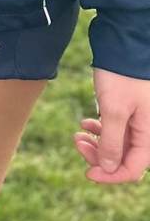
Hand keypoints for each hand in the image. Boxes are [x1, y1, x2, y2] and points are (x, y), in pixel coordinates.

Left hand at [73, 68, 149, 183]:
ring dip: (96, 143)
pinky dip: (99, 129)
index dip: (110, 175)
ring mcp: (136, 120)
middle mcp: (145, 131)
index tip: (87, 172)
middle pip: (123, 158)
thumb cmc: (122, 76)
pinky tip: (85, 123)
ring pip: (116, 143)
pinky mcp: (127, 109)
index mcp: (149, 136)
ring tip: (77, 135)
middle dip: (99, 157)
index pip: (132, 170)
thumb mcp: (114, 110)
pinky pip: (114, 129)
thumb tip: (107, 169)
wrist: (123, 44)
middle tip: (78, 144)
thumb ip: (112, 142)